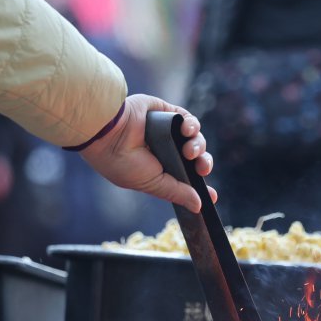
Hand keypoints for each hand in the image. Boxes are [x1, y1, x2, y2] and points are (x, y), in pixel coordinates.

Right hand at [79, 94, 216, 212]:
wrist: (108, 133)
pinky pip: (187, 120)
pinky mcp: (166, 113)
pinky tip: (186, 129)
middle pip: (195, 159)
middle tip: (201, 168)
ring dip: (198, 145)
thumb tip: (199, 206)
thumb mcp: (153, 184)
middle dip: (203, 164)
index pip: (186, 179)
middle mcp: (164, 151)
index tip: (213, 196)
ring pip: (195, 140)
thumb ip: (177, 192)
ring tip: (189, 150)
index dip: (201, 187)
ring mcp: (166, 132)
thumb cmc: (124, 163)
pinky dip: (192, 125)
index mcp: (159, 170)